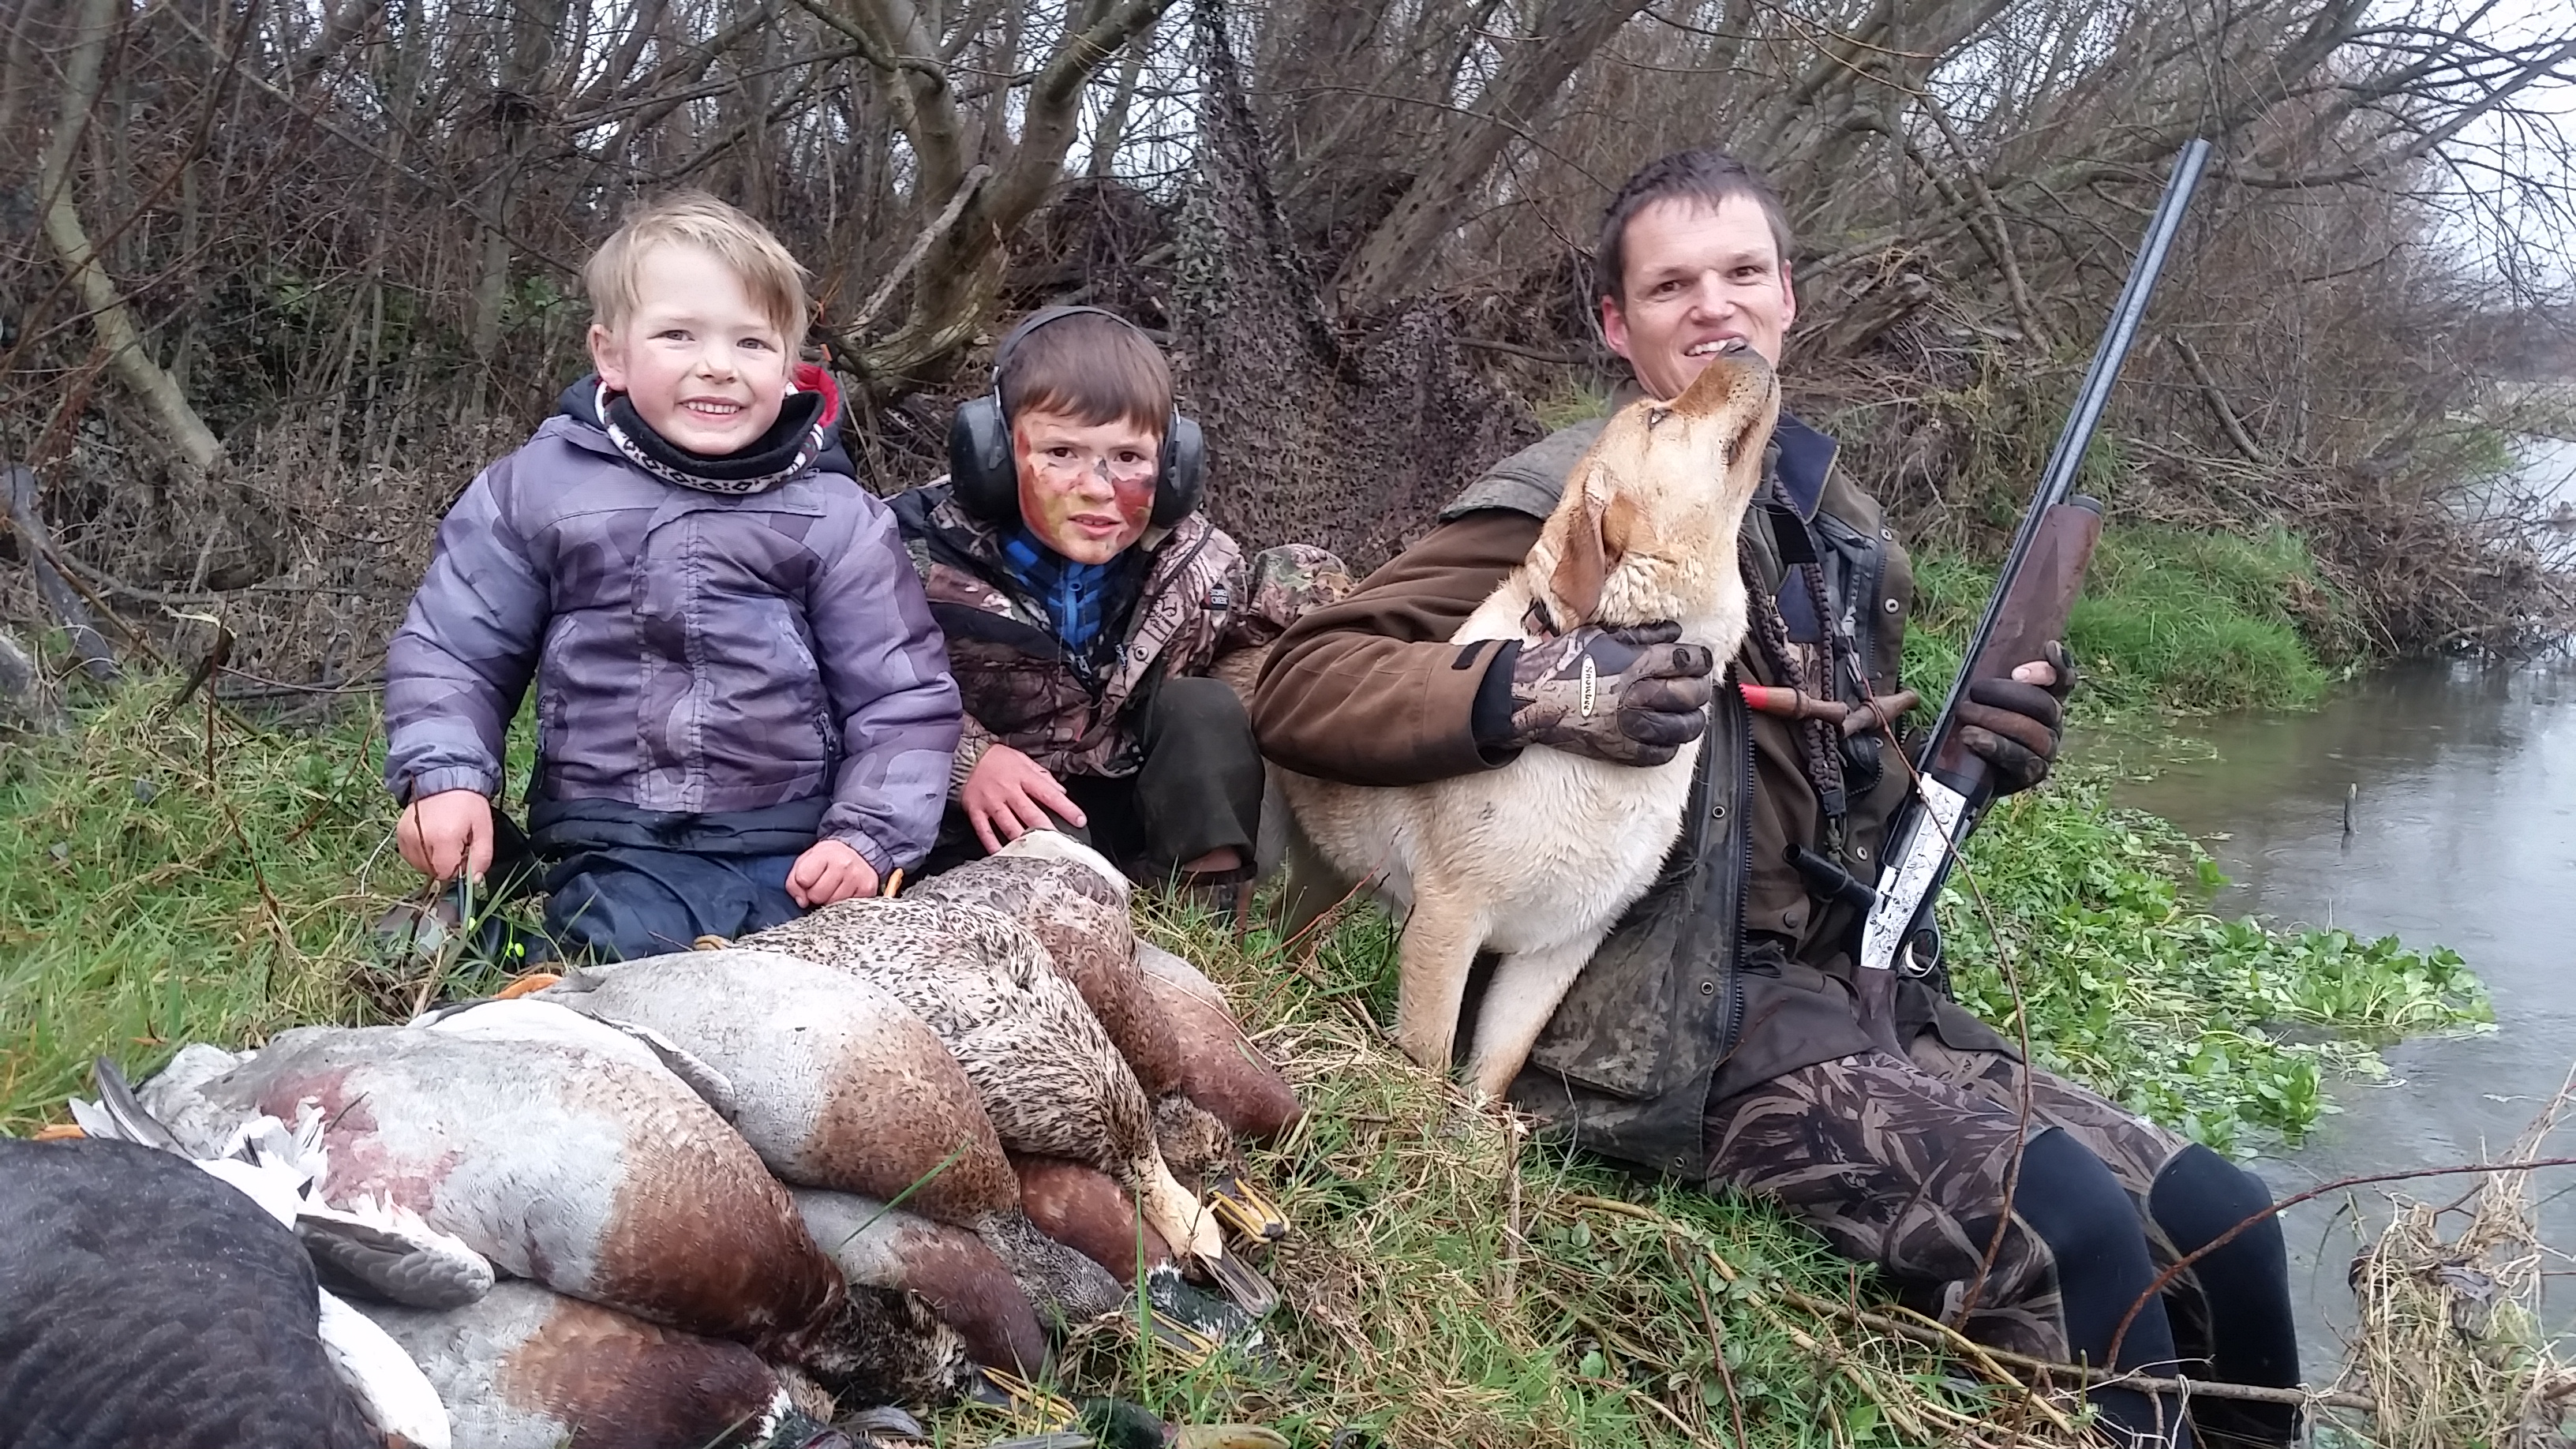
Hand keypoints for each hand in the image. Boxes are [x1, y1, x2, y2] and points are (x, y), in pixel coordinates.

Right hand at [396, 789, 494, 883]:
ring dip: (433, 859)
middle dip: (446, 863)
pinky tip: (431, 838)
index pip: (446, 873)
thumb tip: (474, 880)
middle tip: (455, 844)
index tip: (463, 853)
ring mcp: (405, 836)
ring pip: (420, 865)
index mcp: (443, 838)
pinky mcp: (399, 834)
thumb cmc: (467, 805)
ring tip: (442, 839)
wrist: (445, 781)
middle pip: (432, 871)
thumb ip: (482, 857)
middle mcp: (420, 839)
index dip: (457, 868)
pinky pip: (410, 856)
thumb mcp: (484, 829)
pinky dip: (421, 853)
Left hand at [788, 840, 880, 906]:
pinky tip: (844, 893)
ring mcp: (857, 878)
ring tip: (834, 888)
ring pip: (832, 905)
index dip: (803, 882)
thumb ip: (794, 881)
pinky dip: (842, 904)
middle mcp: (844, 864)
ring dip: (829, 900)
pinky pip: (846, 907)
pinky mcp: (868, 890)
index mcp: (825, 853)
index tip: (810, 878)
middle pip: (817, 895)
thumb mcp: (806, 861)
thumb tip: (802, 902)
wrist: (858, 853)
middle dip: (815, 894)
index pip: (803, 879)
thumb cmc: (828, 860)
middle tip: (823, 885)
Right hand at [961, 744, 1086, 852]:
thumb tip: (1061, 792)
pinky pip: (985, 831)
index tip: (1079, 819)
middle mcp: (1008, 790)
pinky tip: (1003, 854)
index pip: (1049, 794)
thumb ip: (1043, 776)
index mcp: (1022, 776)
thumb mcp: (1023, 760)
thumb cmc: (996, 758)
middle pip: (1031, 813)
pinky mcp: (976, 811)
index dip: (1066, 808)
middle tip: (1060, 843)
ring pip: (1009, 825)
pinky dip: (993, 844)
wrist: (965, 755)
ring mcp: (991, 802)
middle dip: (1047, 829)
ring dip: (1023, 840)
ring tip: (1036, 852)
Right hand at [1503, 621, 1715, 766]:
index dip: (1701, 659)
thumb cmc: (1563, 661)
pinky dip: (1671, 745)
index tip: (1700, 660)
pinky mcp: (1621, 750)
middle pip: (1692, 694)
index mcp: (1635, 663)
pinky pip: (1661, 754)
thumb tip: (1675, 634)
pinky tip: (1667, 736)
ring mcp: (1630, 726)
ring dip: (1693, 719)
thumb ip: (1641, 635)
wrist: (1531, 696)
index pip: (1687, 660)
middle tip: (1698, 686)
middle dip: (1701, 688)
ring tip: (1690, 713)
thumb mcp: (1601, 636)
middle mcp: (1637, 695)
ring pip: (1684, 727)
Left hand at [1955, 639, 2077, 794]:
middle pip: (2044, 705)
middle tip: (1975, 690)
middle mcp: (2053, 723)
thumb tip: (1999, 650)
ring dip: (1995, 719)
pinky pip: (2021, 758)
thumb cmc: (1974, 722)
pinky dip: (1995, 746)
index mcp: (2047, 699)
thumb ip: (1995, 675)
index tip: (2044, 650)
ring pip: (2033, 731)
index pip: (2064, 680)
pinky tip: (1972, 737)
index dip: (2056, 667)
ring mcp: (2047, 750)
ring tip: (1965, 713)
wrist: (1963, 769)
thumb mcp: (1982, 695)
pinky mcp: (2034, 773)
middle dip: (2008, 694)